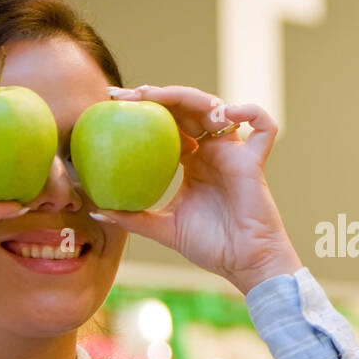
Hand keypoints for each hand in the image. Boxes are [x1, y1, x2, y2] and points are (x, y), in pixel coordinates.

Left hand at [94, 85, 302, 293]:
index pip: (167, 124)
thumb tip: (94, 208)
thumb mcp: (163, 228)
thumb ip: (132, 217)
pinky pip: (263, 127)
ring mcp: (234, 152)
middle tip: (128, 95)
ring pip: (216, 107)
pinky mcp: (253, 161)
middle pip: (188, 108)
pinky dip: (250, 111)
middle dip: (159, 94)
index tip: (114, 104)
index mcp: (193, 160)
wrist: (243, 263)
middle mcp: (212, 150)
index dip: (145, 109)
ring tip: (158, 97)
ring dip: (188, 96)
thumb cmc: (210, 246)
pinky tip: (224, 114)